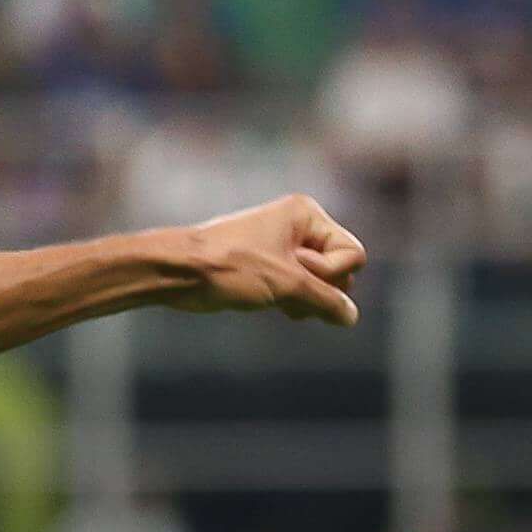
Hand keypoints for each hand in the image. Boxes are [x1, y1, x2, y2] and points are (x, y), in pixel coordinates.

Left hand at [174, 194, 367, 327]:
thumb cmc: (230, 267)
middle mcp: (299, 227)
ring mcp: (284, 249)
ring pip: (319, 284)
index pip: (352, 253)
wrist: (179, 271)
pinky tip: (277, 309)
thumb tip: (351, 316)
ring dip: (304, 300)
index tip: (297, 273)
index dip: (332, 273)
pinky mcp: (269, 269)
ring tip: (278, 302)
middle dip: (319, 289)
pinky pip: (299, 291)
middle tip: (284, 289)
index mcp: (306, 214)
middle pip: (339, 269)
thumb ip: (325, 300)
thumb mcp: (286, 284)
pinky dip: (293, 302)